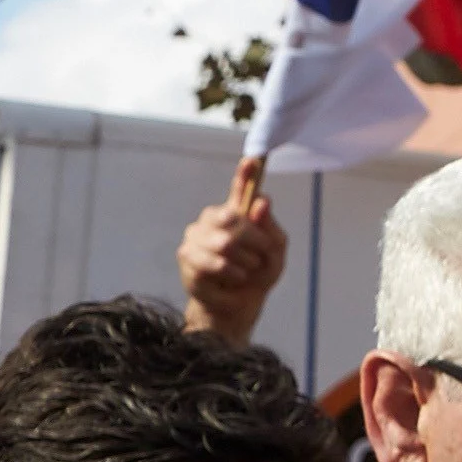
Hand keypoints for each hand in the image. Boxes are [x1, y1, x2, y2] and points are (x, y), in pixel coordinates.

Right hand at [180, 156, 285, 341]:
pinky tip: (234, 278)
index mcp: (237, 214)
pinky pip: (214, 262)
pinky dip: (233, 274)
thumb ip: (270, 227)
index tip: (253, 158)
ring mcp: (196, 236)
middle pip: (233, 217)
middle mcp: (213, 219)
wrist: (241, 303)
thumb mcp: (275, 252)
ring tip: (246, 271)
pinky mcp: (186, 256)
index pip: (240, 189)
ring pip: (225, 242)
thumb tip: (261, 202)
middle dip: (255, 241)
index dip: (245, 174)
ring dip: (245, 262)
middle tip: (260, 258)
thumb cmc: (259, 273)